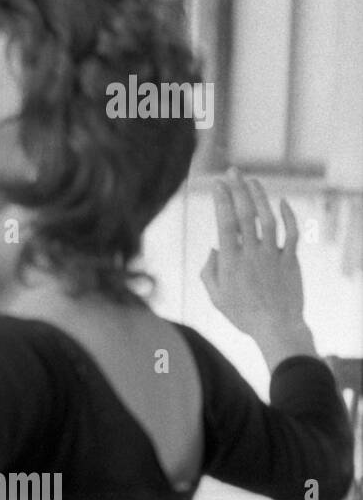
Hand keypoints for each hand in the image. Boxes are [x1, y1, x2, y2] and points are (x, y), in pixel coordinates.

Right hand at [201, 169, 314, 364]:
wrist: (276, 327)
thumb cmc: (242, 314)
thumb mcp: (215, 296)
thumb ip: (208, 271)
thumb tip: (214, 248)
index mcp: (230, 261)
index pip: (225, 222)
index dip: (221, 200)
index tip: (216, 184)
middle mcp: (252, 253)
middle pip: (246, 214)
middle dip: (238, 189)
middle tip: (232, 172)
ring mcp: (273, 255)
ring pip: (268, 218)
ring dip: (260, 197)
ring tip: (252, 181)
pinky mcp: (290, 260)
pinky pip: (291, 233)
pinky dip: (289, 216)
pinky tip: (283, 202)